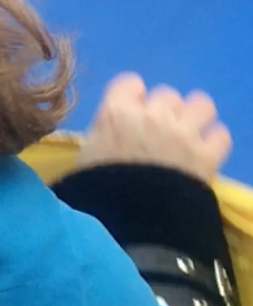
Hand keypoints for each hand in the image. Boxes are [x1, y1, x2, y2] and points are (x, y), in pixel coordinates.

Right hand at [76, 72, 231, 180]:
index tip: (129, 114)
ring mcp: (183, 134)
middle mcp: (152, 115)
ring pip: (201, 104)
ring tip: (187, 134)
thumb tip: (104, 138)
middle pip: (166, 94)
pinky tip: (204, 152)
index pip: (129, 82)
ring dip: (194, 116)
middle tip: (157, 131)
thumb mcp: (83, 159)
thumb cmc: (94, 192)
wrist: (127, 223)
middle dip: (163, 109)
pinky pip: (221, 134)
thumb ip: (99, 138)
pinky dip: (213, 142)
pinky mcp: (207, 155)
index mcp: (116, 113)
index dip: (131, 97)